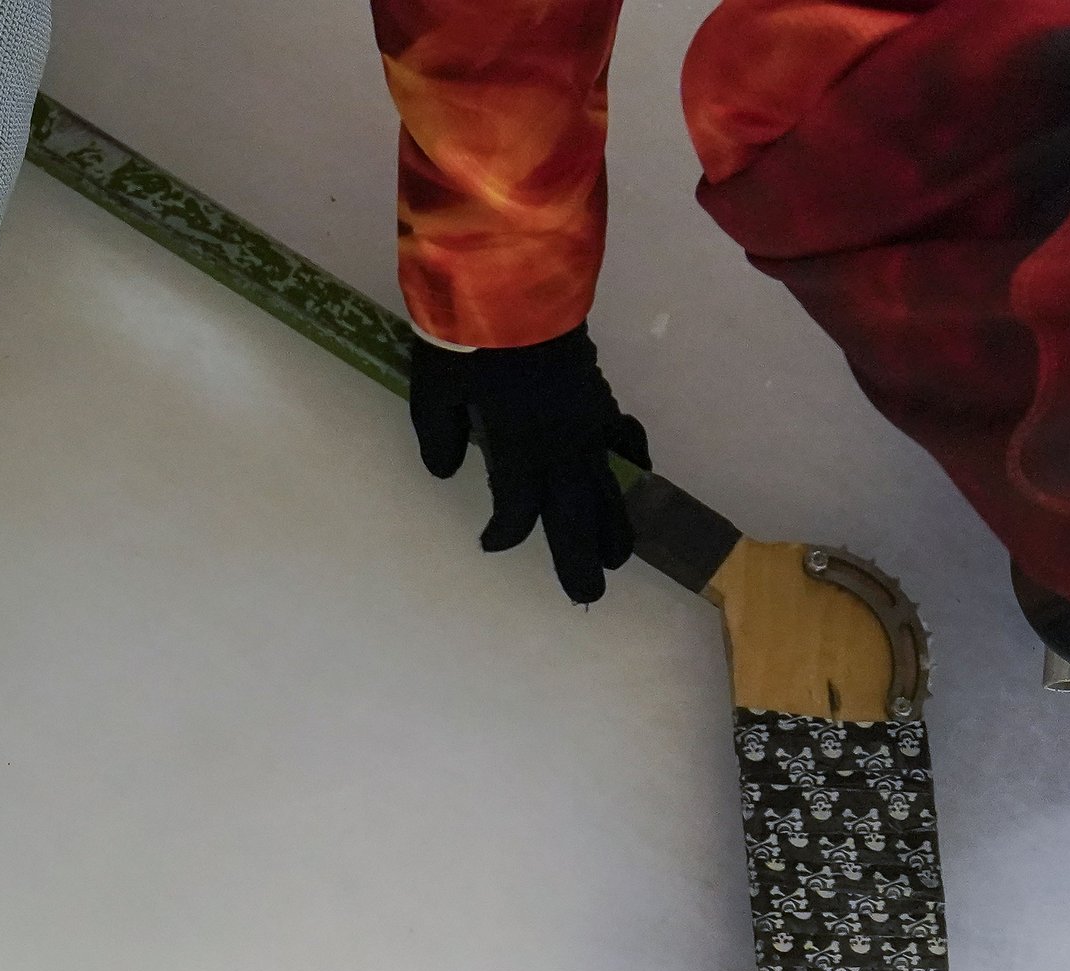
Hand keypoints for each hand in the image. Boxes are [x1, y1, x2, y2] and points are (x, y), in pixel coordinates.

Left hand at [409, 326, 650, 604]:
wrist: (511, 277)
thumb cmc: (464, 335)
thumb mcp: (433, 390)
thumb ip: (438, 436)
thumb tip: (446, 471)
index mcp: (518, 448)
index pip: (517, 510)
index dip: (505, 533)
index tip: (490, 542)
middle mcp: (560, 443)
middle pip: (574, 513)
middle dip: (580, 556)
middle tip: (588, 594)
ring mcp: (585, 418)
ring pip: (605, 482)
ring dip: (614, 522)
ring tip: (620, 556)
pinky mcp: (596, 392)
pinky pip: (621, 433)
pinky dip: (629, 456)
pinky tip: (636, 471)